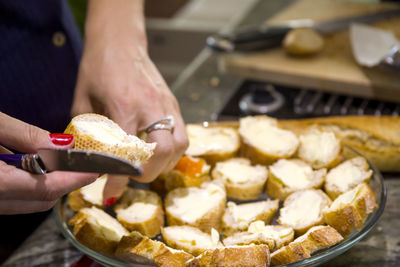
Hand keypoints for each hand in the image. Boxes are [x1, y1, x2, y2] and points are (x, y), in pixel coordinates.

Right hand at [0, 112, 97, 213]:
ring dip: (49, 182)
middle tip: (83, 163)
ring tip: (61, 159)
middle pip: (42, 199)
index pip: (46, 188)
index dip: (75, 178)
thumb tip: (63, 144)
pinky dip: (31, 182)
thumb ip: (26, 135)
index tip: (95, 170)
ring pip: (29, 201)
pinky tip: (34, 163)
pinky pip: (15, 197)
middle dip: (66, 181)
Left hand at [71, 0, 187, 201]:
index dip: (119, 179)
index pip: (127, 151)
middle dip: (146, 173)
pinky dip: (172, 152)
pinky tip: (157, 152)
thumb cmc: (97, 70)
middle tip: (130, 177)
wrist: (120, 43)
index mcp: (124, 105)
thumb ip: (88, 135)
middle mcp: (151, 106)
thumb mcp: (83, 102)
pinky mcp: (174, 104)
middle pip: (163, 152)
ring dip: (164, 164)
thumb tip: (92, 164)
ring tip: (146, 166)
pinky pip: (182, 135)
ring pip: (179, 146)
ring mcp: (167, 105)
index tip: (110, 194)